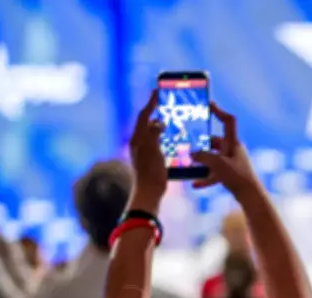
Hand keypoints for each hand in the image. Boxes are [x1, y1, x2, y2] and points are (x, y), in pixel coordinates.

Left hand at [128, 90, 166, 212]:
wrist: (149, 192)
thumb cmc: (151, 173)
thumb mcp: (153, 150)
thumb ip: (154, 133)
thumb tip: (158, 122)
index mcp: (137, 139)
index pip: (144, 116)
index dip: (151, 103)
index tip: (158, 91)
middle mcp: (139, 143)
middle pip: (147, 121)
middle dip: (156, 111)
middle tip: (166, 103)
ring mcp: (144, 151)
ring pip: (153, 131)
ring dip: (161, 123)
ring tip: (172, 118)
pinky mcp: (151, 158)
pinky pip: (158, 141)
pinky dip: (165, 135)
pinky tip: (173, 137)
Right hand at [191, 103, 261, 200]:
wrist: (251, 196)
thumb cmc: (237, 176)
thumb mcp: (217, 163)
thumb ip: (202, 156)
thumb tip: (192, 154)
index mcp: (233, 143)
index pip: (228, 121)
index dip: (219, 111)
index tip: (209, 105)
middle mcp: (233, 150)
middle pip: (216, 141)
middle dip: (203, 143)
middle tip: (189, 142)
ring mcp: (233, 163)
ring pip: (214, 158)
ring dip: (203, 160)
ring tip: (189, 162)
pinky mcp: (231, 175)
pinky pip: (215, 174)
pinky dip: (206, 178)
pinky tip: (195, 184)